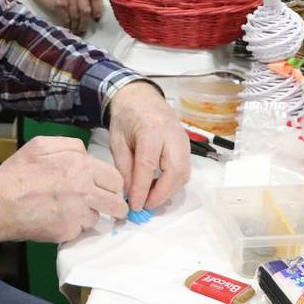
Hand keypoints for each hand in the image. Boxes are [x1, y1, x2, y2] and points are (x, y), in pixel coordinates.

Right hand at [0, 136, 126, 244]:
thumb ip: (72, 146)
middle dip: (113, 206)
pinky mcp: (67, 232)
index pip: (116, 179)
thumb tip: (88, 155)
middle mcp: (85, 190)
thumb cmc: (18, 172)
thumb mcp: (42, 145)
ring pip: (97, 218)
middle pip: (116, 203)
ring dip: (88, 216)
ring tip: (68, 211)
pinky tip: (57, 219)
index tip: (107, 190)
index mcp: (82, 166)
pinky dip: (72, 228)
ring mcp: (77, 214)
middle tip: (106, 207)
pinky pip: (79, 231)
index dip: (111, 185)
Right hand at [25, 0, 103, 33]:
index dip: (98, 10)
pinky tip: (69, 27)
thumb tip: (96, 11)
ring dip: (77, 26)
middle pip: (86, 10)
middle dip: (85, 23)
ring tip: (77, 30)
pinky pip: (66, 18)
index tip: (96, 18)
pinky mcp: (58, 3)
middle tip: (84, 28)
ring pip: (76, 16)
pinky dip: (68, 25)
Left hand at [106, 81, 190, 211]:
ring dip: (168, 191)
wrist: (141, 97)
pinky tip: (157, 187)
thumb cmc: (126, 117)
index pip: (148, 164)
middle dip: (161, 194)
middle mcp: (172, 133)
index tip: (134, 206)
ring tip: (149, 199)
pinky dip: (173, 183)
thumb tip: (129, 193)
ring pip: (184, 173)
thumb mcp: (117, 140)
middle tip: (145, 205)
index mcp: (151, 128)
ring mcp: (183, 139)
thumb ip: (124, 166)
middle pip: (175, 170)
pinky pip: (184, 169)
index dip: (142, 189)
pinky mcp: (186, 145)